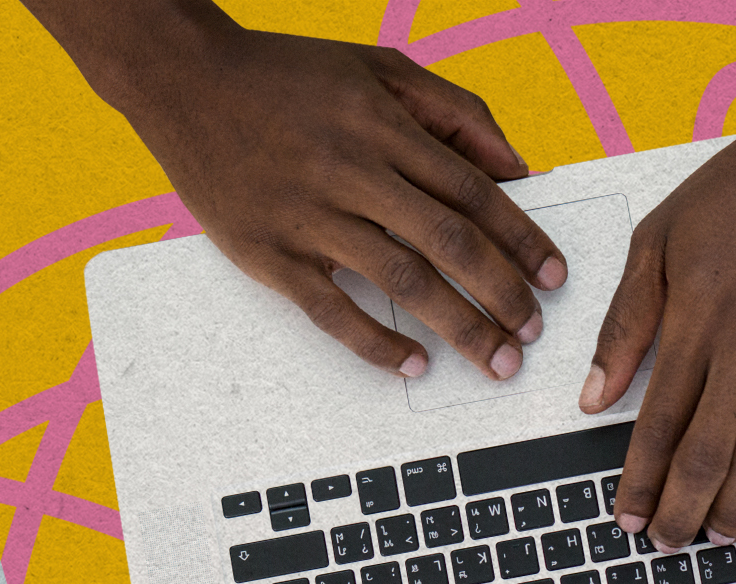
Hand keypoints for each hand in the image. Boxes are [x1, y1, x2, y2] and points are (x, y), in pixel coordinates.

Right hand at [46, 7, 565, 378]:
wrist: (182, 79)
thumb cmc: (286, 75)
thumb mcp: (378, 67)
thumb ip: (453, 110)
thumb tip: (517, 166)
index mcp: (382, 126)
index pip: (472, 192)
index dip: (522, 238)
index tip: (554, 276)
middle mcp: (349, 170)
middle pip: (448, 242)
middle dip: (502, 293)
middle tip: (532, 331)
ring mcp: (306, 215)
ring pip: (401, 281)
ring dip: (459, 326)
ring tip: (496, 358)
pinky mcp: (267, 252)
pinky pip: (331, 311)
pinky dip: (377, 343)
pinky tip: (414, 364)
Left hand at [589, 46, 735, 553]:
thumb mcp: (659, 238)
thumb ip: (624, 322)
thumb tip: (594, 400)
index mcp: (697, 317)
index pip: (659, 423)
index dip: (640, 480)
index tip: (627, 516)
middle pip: (708, 452)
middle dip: (682, 510)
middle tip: (667, 545)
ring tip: (719, 538)